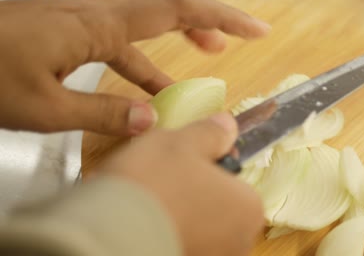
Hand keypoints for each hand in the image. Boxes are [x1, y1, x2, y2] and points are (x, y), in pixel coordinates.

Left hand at [0, 0, 269, 135]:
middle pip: (161, 7)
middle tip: (227, 46)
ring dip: (162, 51)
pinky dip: (124, 56)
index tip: (254, 29)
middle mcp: (91, 13)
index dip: (220, 18)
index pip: (174, 12)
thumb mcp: (43, 107)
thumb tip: (151, 118)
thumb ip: (102, 111)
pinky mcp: (56, 28)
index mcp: (95, 26)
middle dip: (201, 23)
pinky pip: (103, 37)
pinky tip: (123, 72)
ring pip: (133, 27)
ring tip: (180, 86)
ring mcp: (72, 18)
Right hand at [99, 112, 263, 255]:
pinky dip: (163, 231)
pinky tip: (141, 223)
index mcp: (248, 208)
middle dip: (193, 191)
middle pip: (216, 206)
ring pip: (195, 226)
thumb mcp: (183, 143)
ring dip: (177, 213)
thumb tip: (227, 125)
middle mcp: (238, 241)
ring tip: (148, 201)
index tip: (184, 161)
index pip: (235, 181)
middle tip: (162, 180)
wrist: (111, 234)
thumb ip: (211, 134)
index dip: (208, 166)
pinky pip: (177, 241)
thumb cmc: (154, 184)